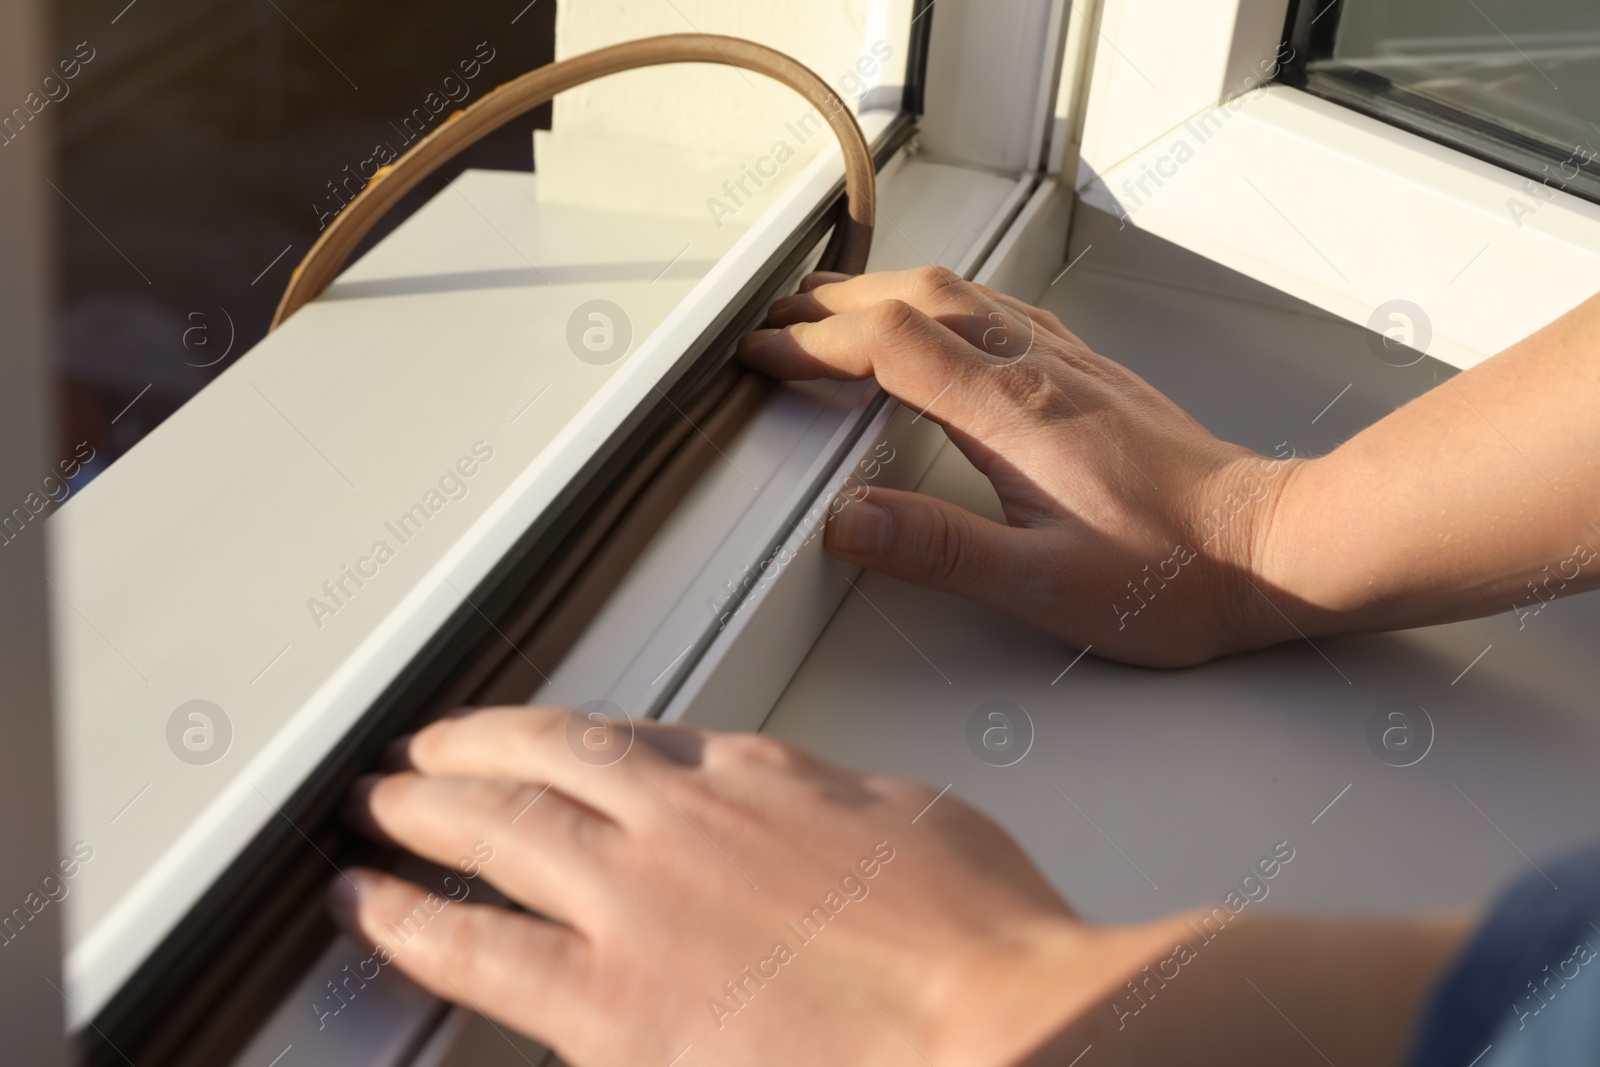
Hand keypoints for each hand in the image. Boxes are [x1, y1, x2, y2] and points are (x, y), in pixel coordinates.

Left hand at [331, 707, 1163, 1065]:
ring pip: (497, 827)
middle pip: (544, 758)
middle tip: (418, 753)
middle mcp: (685, 817)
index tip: (537, 741)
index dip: (566, 737)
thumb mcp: (916, 824)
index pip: (634, 735)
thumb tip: (810, 815)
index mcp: (761, 775)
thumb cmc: (981, 939)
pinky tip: (368, 908)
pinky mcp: (612, 1001)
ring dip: (422, 809)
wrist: (994, 1024)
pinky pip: (477, 950)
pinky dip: (408, 922)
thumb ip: (836, 811)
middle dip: (467, 752)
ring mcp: (639, 900)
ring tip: (375, 804)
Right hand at [737, 266, 1304, 666]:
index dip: (815, 345)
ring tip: (836, 308)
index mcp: (1013, 414)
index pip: (891, 347)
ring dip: (887, 292)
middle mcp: (1039, 370)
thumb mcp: (1046, 586)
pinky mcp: (1094, 374)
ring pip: (961, 292)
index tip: (765, 355)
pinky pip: (1004, 309)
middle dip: (836, 303)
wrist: (1275, 547)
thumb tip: (849, 524)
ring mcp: (1070, 364)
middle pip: (918, 298)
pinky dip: (948, 301)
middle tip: (778, 321)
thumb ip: (941, 550)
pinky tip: (945, 320)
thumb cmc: (1175, 575)